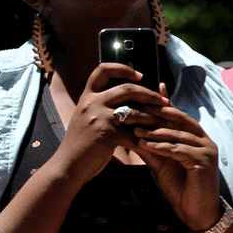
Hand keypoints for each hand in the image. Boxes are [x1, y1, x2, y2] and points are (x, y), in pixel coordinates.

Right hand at [51, 62, 169, 186]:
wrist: (67, 164)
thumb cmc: (80, 142)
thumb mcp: (85, 117)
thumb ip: (100, 105)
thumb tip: (125, 96)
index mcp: (87, 97)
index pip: (103, 70)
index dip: (123, 69)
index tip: (139, 75)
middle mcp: (91, 104)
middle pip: (126, 89)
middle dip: (149, 93)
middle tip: (163, 100)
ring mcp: (99, 119)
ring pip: (135, 112)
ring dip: (153, 117)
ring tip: (165, 121)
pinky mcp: (107, 136)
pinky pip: (134, 135)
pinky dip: (147, 139)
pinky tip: (156, 142)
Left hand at [130, 84, 222, 230]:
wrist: (195, 212)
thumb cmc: (179, 186)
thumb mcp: (161, 162)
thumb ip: (151, 146)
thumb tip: (130, 131)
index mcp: (195, 136)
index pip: (175, 116)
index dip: (157, 107)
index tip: (137, 100)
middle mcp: (203, 139)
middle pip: (177, 120)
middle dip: (153, 116)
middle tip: (132, 112)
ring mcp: (207, 149)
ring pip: (178, 134)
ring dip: (155, 132)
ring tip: (135, 130)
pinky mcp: (205, 161)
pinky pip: (180, 150)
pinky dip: (162, 147)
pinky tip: (147, 145)